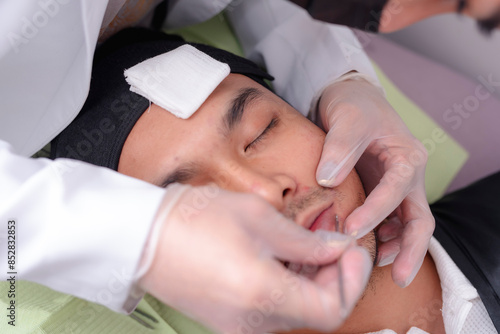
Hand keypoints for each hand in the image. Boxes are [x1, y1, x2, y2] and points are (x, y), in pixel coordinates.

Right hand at [139, 184, 371, 332]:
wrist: (141, 236)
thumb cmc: (193, 219)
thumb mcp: (258, 217)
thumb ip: (307, 239)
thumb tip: (338, 248)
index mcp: (263, 296)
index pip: (332, 309)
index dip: (351, 279)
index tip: (352, 249)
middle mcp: (252, 323)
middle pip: (316, 311)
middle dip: (333, 275)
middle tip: (333, 238)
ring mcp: (238, 326)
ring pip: (295, 310)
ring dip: (311, 278)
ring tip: (309, 240)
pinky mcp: (228, 320)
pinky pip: (272, 309)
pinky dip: (287, 284)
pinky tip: (283, 254)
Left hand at [315, 77, 433, 287]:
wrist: (349, 99)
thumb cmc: (353, 104)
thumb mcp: (347, 116)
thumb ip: (340, 146)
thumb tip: (328, 180)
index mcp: (407, 157)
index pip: (398, 191)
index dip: (376, 212)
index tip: (349, 230)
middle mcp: (408, 176)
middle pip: (419, 219)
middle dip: (411, 250)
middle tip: (397, 278)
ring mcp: (396, 187)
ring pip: (406, 226)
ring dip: (394, 249)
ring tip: (373, 268)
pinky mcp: (381, 193)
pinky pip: (388, 223)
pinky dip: (380, 239)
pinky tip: (363, 249)